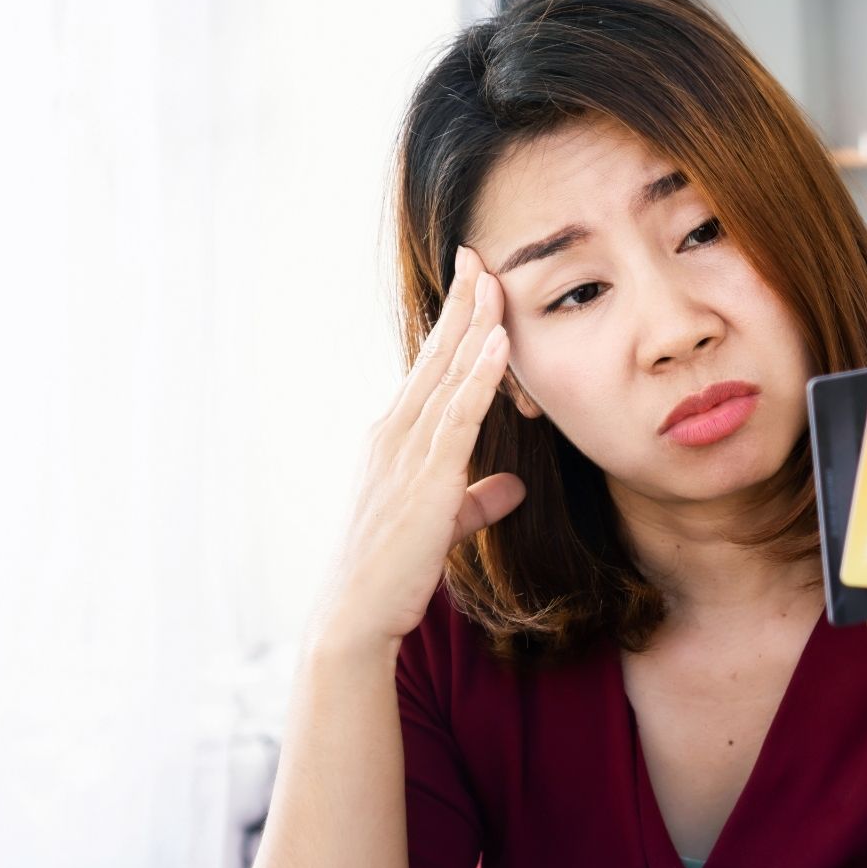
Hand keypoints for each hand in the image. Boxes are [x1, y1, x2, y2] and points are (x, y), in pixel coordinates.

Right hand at [307, 245, 525, 653]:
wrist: (354, 614)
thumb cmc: (392, 570)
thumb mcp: (443, 523)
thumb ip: (477, 500)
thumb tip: (512, 486)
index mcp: (394, 438)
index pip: (429, 367)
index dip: (453, 322)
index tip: (472, 280)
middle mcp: (393, 433)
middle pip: (435, 355)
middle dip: (460, 302)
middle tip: (478, 253)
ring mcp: (405, 452)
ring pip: (447, 374)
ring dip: (473, 324)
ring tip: (493, 278)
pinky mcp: (426, 479)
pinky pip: (458, 416)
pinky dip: (480, 376)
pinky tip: (498, 342)